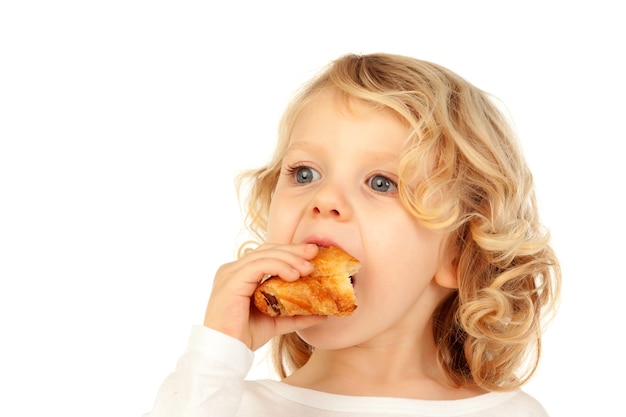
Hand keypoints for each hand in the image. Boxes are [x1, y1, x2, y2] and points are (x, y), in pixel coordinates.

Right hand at [203, 243, 325, 349]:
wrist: (226, 351)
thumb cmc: (244, 336)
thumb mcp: (276, 321)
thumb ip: (295, 314)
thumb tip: (322, 314)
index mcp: (240, 274)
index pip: (267, 254)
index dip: (290, 251)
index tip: (312, 254)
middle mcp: (233, 269)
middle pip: (267, 250)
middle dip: (293, 249)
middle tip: (314, 252)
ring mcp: (230, 272)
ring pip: (265, 254)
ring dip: (289, 258)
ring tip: (308, 268)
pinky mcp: (231, 279)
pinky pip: (259, 265)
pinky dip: (279, 266)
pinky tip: (294, 275)